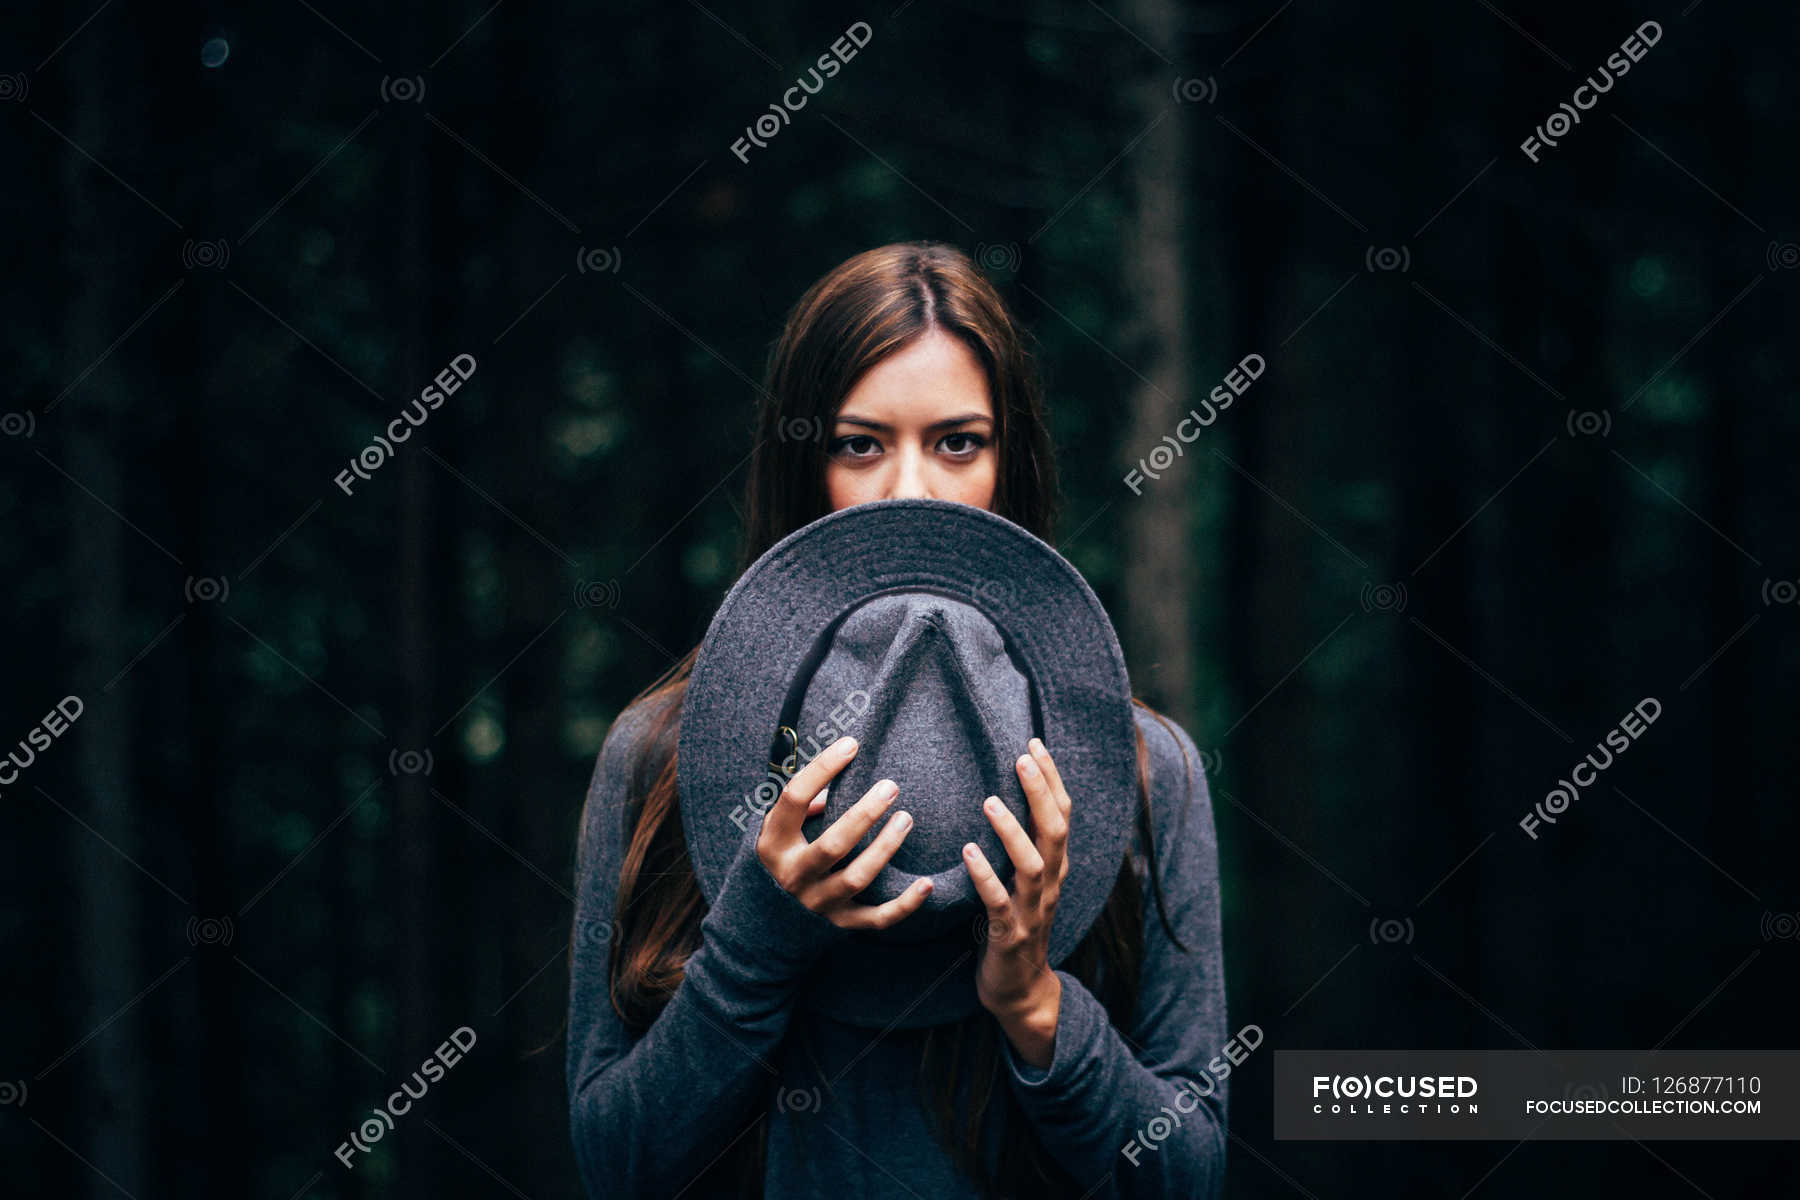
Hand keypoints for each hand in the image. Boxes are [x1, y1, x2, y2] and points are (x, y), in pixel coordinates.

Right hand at [757, 735, 934, 929]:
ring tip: (906, 818)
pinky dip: (905, 904)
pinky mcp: (841, 923)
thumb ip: (807, 800)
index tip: (852, 744)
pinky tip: (927, 883)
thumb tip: (839, 778)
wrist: (769, 915)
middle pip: (832, 845)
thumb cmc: (786, 851)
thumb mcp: (781, 825)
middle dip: (864, 815)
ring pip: (857, 878)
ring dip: (885, 848)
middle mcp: (793, 875)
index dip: (823, 768)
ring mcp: (818, 903)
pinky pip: (877, 919)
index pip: (795, 799)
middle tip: (890, 787)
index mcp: (773, 844)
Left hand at [961, 737, 1068, 1060]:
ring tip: (990, 800)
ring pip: (1033, 865)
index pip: (1062, 815)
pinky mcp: (1011, 935)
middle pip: (1055, 831)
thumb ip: (1021, 843)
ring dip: (1012, 831)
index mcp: (1054, 868)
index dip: (1052, 779)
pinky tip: (968, 852)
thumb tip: (1005, 794)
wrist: (1019, 989)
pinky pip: (1000, 904)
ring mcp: (1033, 911)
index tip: (1034, 743)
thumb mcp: (1023, 881)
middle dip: (1041, 792)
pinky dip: (986, 877)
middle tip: (1022, 756)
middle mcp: (1050, 885)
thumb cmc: (1015, 925)